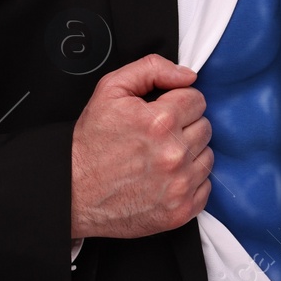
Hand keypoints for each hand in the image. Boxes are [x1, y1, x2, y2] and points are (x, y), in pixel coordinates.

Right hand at [70, 54, 213, 238]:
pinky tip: (166, 178)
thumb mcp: (110, 90)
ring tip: (161, 156)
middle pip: (205, 127)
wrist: (73, 192)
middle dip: (185, 126)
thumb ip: (151, 69)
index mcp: (160, 121)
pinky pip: (205, 186)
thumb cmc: (91, 143)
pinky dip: (190, 181)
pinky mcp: (180, 211)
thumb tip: (187, 75)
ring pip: (207, 156)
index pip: (196, 100)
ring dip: (189, 153)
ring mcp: (179, 186)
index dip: (178, 102)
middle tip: (159, 135)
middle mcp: (173, 154)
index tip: (163, 112)